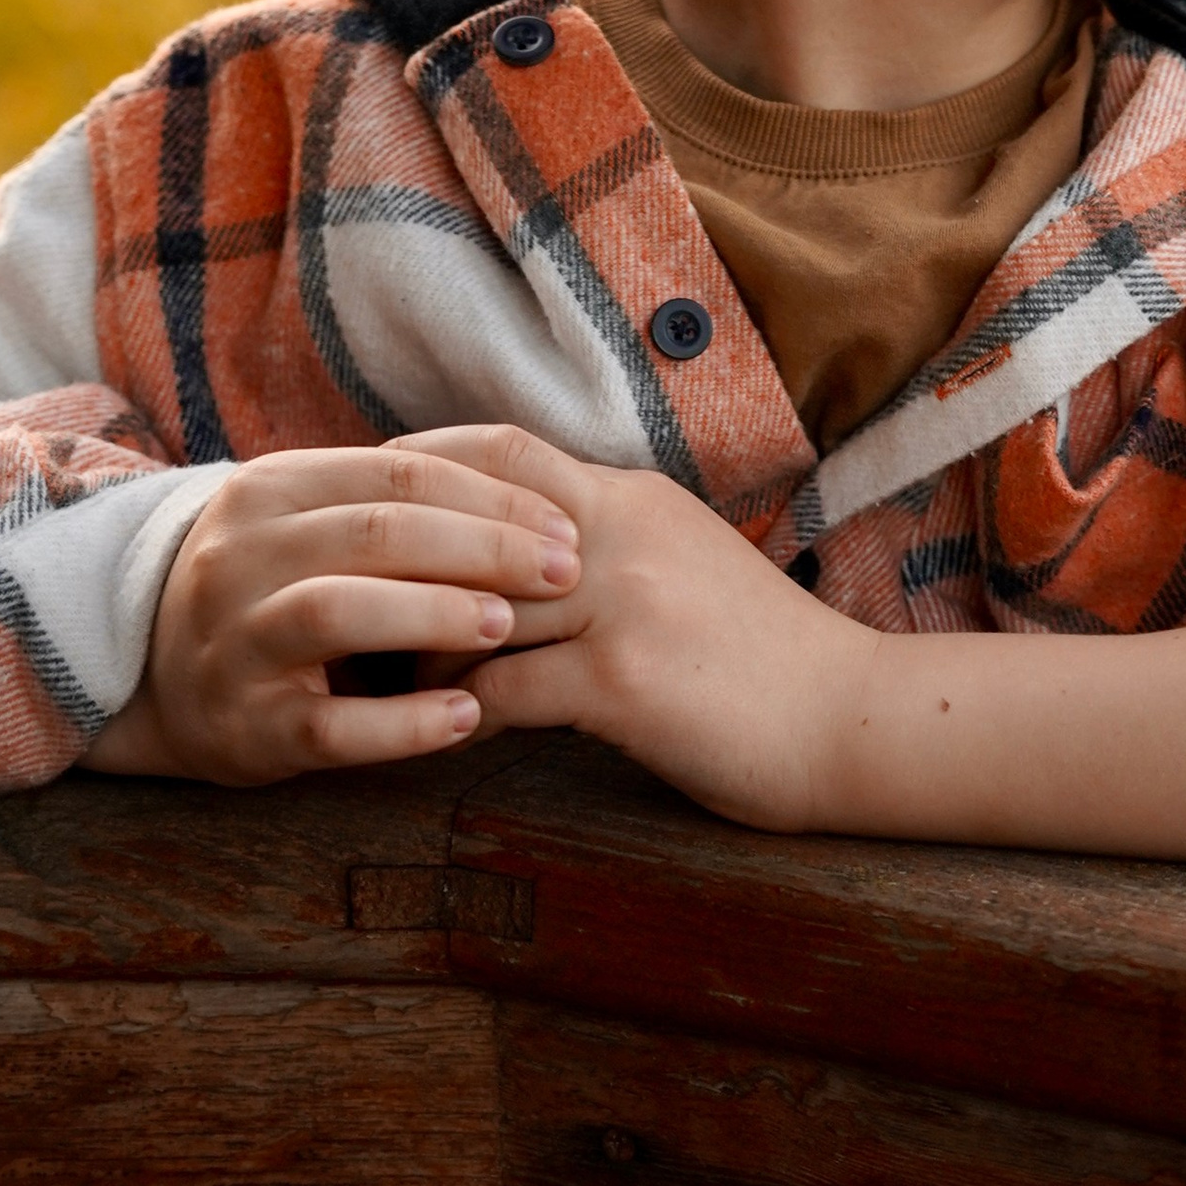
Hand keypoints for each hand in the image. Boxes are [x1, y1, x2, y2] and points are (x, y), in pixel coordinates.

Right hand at [83, 444, 579, 782]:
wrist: (155, 676)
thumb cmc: (274, 589)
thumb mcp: (314, 524)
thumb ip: (398, 504)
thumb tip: (536, 495)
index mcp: (272, 488)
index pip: (399, 472)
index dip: (492, 496)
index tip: (566, 524)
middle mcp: (242, 555)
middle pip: (379, 531)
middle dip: (487, 548)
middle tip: (564, 571)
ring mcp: (234, 641)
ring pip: (340, 610)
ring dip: (438, 613)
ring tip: (511, 626)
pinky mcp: (242, 727)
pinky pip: (329, 726)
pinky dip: (404, 722)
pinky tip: (468, 715)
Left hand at [388, 426, 875, 830]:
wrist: (850, 714)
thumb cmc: (761, 653)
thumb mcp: (684, 562)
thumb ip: (606, 541)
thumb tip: (516, 545)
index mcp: (632, 498)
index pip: (505, 451)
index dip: (423, 465)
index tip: (365, 492)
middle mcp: (620, 535)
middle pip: (472, 512)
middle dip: (395, 548)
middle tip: (334, 581)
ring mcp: (623, 605)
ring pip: (473, 607)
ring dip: (414, 646)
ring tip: (372, 674)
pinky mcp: (624, 683)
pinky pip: (504, 690)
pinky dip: (457, 713)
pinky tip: (436, 735)